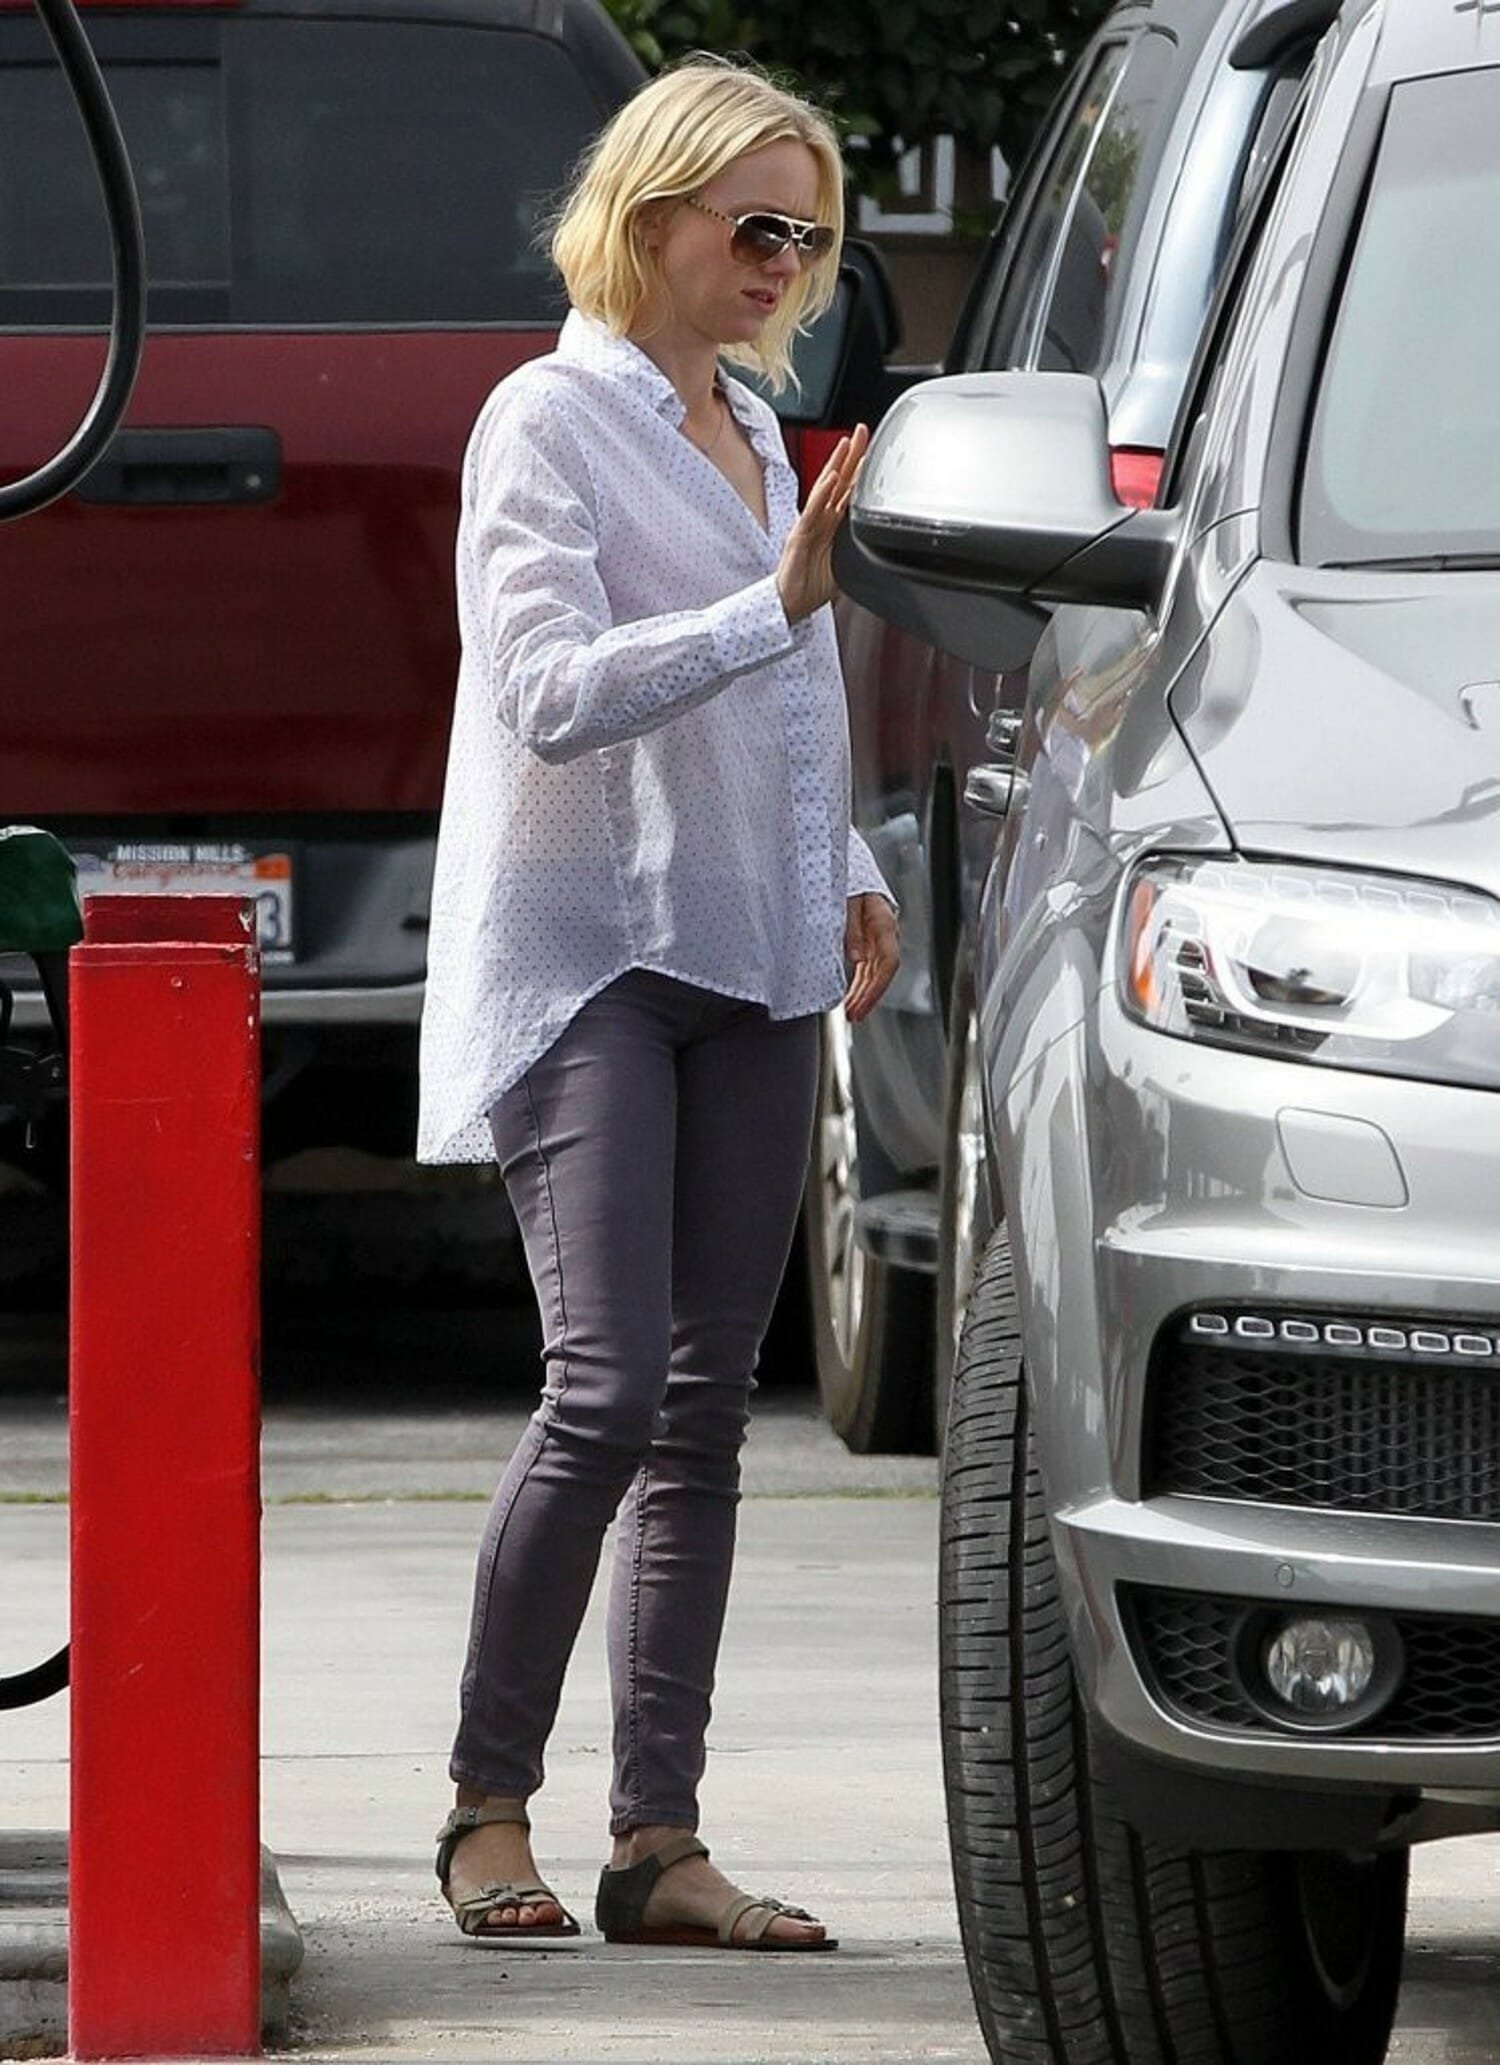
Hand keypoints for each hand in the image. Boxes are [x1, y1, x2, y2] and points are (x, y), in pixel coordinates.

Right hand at [776, 424, 870, 623]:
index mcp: (833, 524)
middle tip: (862, 431)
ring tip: (846, 445)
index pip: (849, 490)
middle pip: (838, 481)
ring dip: (835, 466)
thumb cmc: (814, 585)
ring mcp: (809, 525)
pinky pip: (812, 513)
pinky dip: (822, 495)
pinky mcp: (799, 537)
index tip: (874, 449)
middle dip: (850, 455)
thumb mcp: (848, 564)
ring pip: (825, 490)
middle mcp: (821, 519)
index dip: (860, 469)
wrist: (792, 604)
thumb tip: (889, 544)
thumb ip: (862, 547)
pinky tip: (830, 480)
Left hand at [842, 892, 898, 1022]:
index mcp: (884, 923)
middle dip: (869, 997)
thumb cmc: (850, 882)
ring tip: (852, 1014)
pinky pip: (868, 968)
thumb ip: (852, 929)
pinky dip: (860, 985)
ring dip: (864, 995)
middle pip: (882, 973)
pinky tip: (852, 999)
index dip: (878, 986)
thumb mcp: (847, 901)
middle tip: (855, 1016)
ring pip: (875, 973)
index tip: (864, 1002)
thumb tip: (856, 959)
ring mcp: (880, 939)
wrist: (854, 870)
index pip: (888, 962)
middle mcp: (886, 935)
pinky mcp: (870, 942)